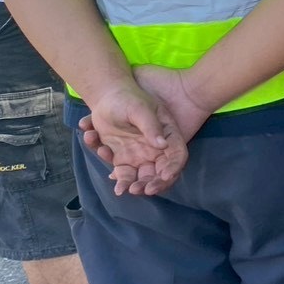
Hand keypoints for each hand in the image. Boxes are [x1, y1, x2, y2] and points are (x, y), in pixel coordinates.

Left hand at [81, 80, 189, 195]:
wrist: (107, 95)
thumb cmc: (128, 98)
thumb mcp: (140, 109)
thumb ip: (151, 126)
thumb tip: (162, 145)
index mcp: (167, 135)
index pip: (177, 155)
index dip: (174, 167)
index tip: (165, 176)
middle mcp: (156, 149)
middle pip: (159, 172)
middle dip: (150, 184)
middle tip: (137, 189)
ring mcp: (139, 155)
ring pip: (140, 177)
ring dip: (132, 184)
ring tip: (121, 189)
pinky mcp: (122, 157)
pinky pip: (121, 172)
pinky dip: (115, 176)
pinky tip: (110, 171)